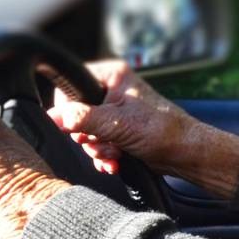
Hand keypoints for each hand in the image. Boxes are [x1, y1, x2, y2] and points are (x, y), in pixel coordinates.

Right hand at [47, 60, 199, 175]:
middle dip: (89, 136)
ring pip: (85, 134)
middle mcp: (112, 91)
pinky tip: (115, 162)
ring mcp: (114, 112)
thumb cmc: (163, 130)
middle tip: (106, 141)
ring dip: (98, 149)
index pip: (70, 86)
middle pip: (75, 115)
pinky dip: (104, 156)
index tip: (78, 126)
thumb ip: (83, 119)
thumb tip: (55, 117)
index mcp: (113, 76)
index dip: (69, 109)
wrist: (184, 153)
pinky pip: (97, 144)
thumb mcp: (117, 124)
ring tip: (117, 152)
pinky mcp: (117, 131)